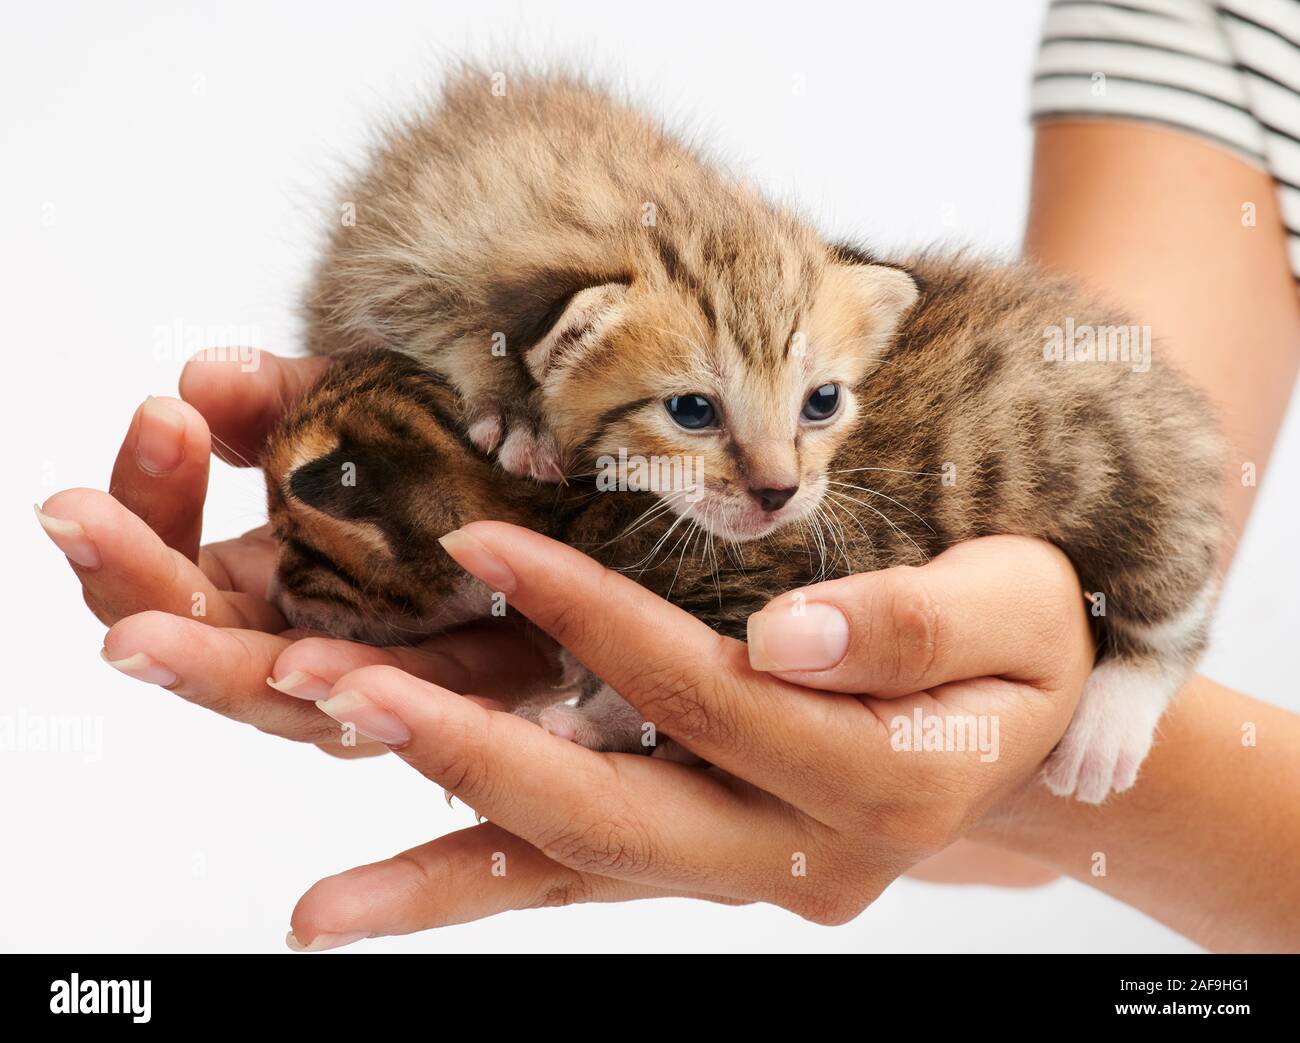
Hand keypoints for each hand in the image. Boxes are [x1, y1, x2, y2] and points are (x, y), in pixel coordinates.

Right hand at [35, 350, 553, 755]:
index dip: (143, 500)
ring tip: (144, 635)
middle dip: (131, 576)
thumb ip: (283, 406)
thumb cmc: (451, 469)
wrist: (580, 509)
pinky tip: (315, 673)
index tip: (162, 413)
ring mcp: (376, 685)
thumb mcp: (358, 419)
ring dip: (207, 665)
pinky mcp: (463, 700)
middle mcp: (306, 644)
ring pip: (276, 695)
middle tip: (77, 514)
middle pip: (195, 638)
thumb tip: (203, 376)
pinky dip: (358, 696)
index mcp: (265, 583)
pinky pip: (406, 710)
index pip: (166, 565)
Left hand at [283, 522, 1092, 948]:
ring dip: (451, 854)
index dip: (594, 619)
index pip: (710, 693)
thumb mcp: (1018, 606)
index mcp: (886, 777)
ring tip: (324, 902)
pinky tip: (377, 903)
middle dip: (472, 756)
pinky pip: (583, 882)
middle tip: (341, 694)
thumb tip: (785, 634)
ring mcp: (748, 871)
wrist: (1023, 728)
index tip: (481, 541)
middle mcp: (805, 852)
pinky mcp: (707, 863)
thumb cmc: (1029, 640)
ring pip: (583, 873)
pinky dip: (481, 885)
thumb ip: (916, 625)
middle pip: (616, 816)